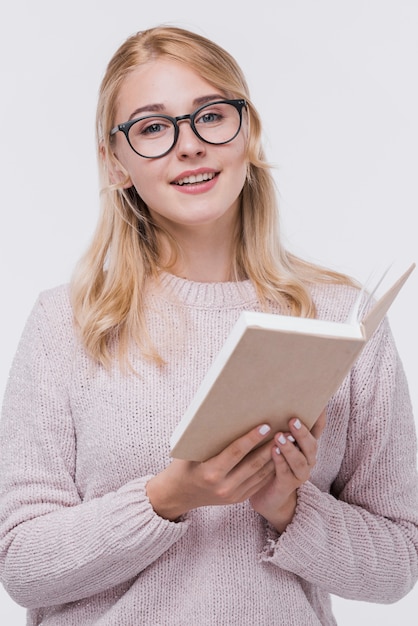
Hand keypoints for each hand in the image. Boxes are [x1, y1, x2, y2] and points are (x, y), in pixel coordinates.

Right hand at [146, 424, 275, 520]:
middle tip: (284, 431)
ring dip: (275, 457)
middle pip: (253, 463)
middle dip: (270, 446)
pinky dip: (270, 468)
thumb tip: (227, 415)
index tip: (265, 425)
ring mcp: (233, 494)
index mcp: (211, 472)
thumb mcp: (190, 451)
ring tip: (287, 441)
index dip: (252, 438)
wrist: (179, 495)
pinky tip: (279, 455)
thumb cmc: (183, 466)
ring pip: (260, 473)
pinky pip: (259, 482)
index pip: (236, 452)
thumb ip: (208, 438)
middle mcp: (224, 486)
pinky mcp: (239, 498)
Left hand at [249, 410, 325, 531]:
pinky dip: (279, 461)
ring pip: (299, 460)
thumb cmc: (273, 460)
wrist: (269, 495)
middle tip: (293, 420)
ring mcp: (300, 473)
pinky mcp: (288, 484)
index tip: (319, 402)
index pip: (318, 428)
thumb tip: (272, 399)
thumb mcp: (279, 441)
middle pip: (311, 445)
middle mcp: (308, 458)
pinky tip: (272, 451)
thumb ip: (281, 425)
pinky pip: (285, 472)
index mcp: (307, 445)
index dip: (320, 416)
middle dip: (302, 433)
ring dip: (290, 448)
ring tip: (279, 437)